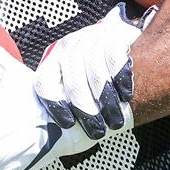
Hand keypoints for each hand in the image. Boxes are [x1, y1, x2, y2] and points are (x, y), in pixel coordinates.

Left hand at [33, 4, 142, 138]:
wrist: (120, 35)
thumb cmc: (94, 67)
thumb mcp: (75, 79)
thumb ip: (67, 99)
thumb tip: (57, 134)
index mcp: (54, 59)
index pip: (44, 83)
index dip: (55, 106)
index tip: (68, 123)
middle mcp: (69, 47)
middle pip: (74, 84)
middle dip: (87, 112)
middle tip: (98, 130)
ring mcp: (92, 39)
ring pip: (96, 76)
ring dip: (107, 103)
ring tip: (115, 120)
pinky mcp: (114, 35)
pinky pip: (115, 62)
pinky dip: (121, 82)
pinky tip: (125, 95)